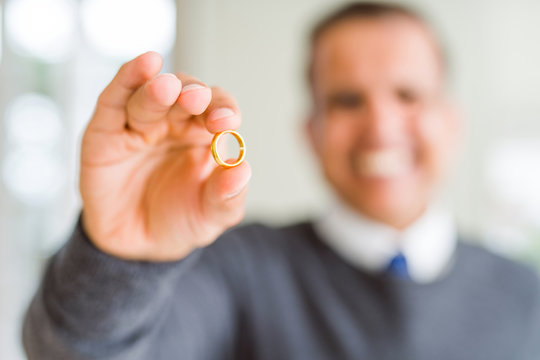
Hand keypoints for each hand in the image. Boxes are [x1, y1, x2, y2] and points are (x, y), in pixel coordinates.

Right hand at [80, 52, 250, 260]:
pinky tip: (141, 65)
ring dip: (158, 88)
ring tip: (167, 88)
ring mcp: (139, 125)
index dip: (223, 109)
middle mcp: (174, 123)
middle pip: (185, 95)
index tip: (226, 121)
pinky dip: (126, 79)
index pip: (217, 110)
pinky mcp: (105, 132)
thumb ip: (227, 196)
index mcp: (203, 136)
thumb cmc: (179, 221)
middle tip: (196, 99)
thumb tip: (242, 169)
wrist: (135, 246)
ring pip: (149, 96)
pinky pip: (114, 101)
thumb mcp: (210, 216)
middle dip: (192, 94)